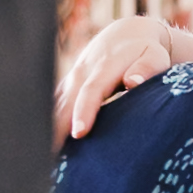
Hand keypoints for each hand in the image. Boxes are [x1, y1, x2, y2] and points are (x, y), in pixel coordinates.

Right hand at [54, 15, 179, 147]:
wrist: (124, 35)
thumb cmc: (145, 52)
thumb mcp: (153, 55)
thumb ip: (147, 68)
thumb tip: (133, 81)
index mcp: (104, 67)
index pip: (91, 91)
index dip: (84, 111)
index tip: (79, 133)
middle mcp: (81, 73)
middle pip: (64, 102)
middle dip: (55, 128)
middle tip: (48, 156)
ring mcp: (71, 80)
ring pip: (53, 106)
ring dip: (45, 129)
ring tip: (39, 157)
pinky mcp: (66, 87)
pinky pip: (51, 108)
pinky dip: (45, 125)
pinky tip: (42, 147)